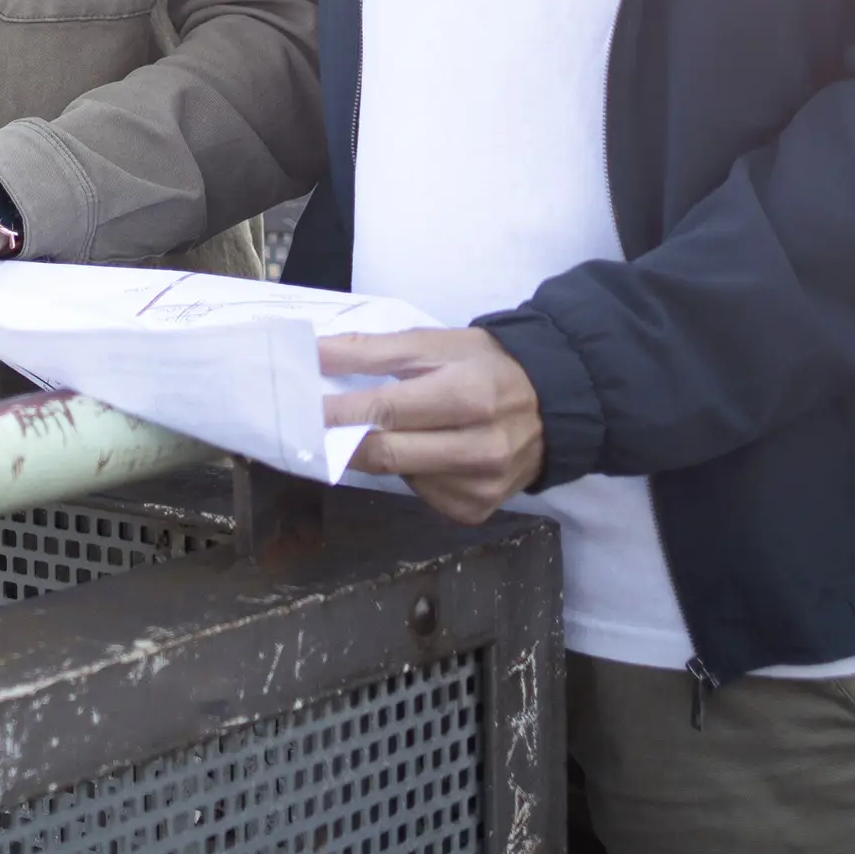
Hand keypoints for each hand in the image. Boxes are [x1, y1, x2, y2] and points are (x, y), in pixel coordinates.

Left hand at [318, 329, 545, 524]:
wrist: (556, 404)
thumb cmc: (487, 365)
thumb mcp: (435, 344)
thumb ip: (371, 350)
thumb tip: (313, 353)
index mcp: (470, 398)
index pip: (385, 412)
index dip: (336, 412)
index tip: (298, 406)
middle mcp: (481, 449)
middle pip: (386, 454)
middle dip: (342, 439)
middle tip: (311, 425)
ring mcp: (482, 487)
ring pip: (400, 476)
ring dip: (380, 454)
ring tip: (385, 429)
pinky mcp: (478, 510)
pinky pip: (423, 495)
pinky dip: (411, 473)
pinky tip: (426, 452)